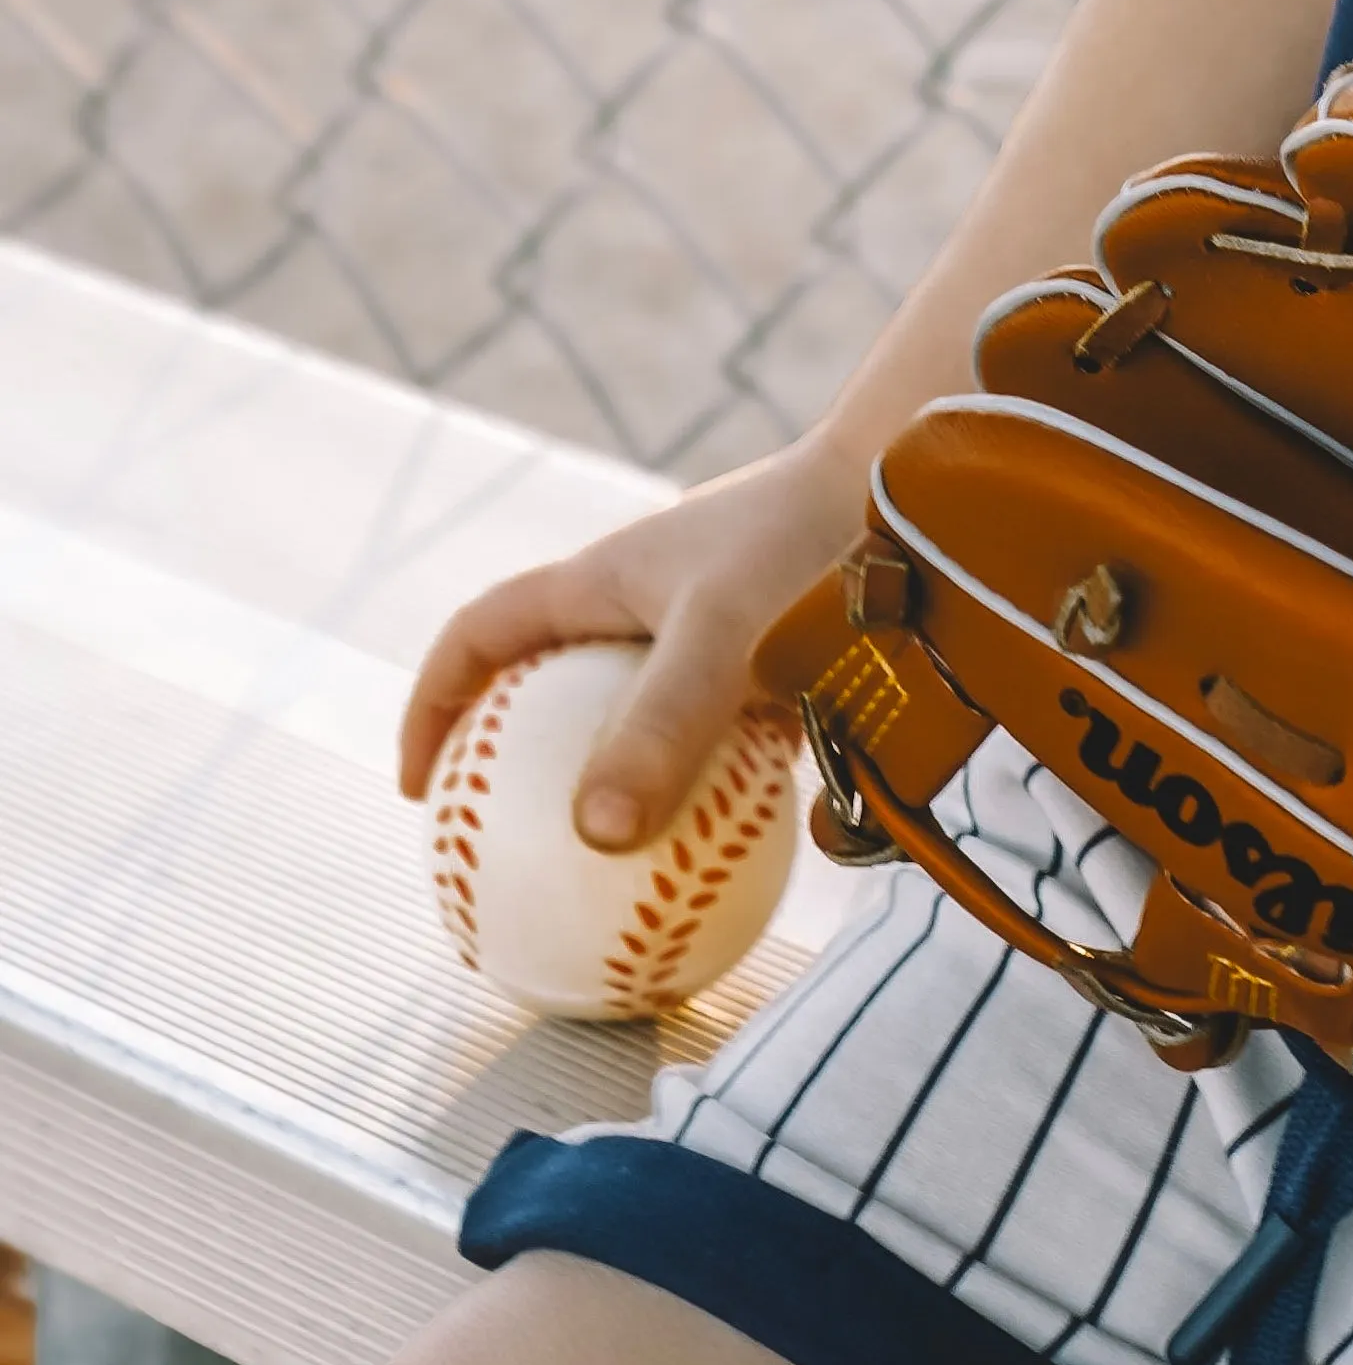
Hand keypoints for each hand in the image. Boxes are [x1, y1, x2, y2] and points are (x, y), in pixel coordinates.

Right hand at [396, 434, 871, 846]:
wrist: (921, 482)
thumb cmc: (811, 539)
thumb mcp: (726, 633)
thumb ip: (663, 727)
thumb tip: (593, 835)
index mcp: (605, 580)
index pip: (483, 636)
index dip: (434, 706)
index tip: (419, 791)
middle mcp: (652, 603)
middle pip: (552, 687)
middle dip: (518, 764)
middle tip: (509, 856)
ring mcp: (718, 630)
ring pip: (644, 722)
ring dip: (624, 789)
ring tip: (618, 882)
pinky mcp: (783, 658)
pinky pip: (729, 741)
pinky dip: (719, 795)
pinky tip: (740, 864)